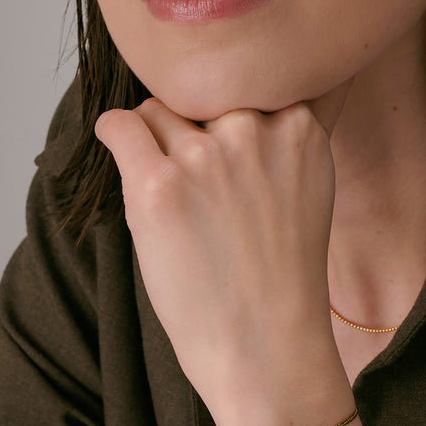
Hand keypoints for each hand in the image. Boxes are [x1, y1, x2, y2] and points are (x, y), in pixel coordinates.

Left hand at [94, 80, 352, 419]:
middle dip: (196, 125)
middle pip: (203, 91)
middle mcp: (256, 130)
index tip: (233, 139)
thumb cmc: (281, 277)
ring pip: (159, 109)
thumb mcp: (311, 187)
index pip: (255, 75)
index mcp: (300, 128)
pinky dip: (115, 139)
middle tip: (203, 185)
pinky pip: (120, 127)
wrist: (267, 350)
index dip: (234, 108)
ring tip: (175, 197)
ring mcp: (206, 156)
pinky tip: (127, 165)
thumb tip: (257, 83)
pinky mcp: (157, 185)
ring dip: (157, 142)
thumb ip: (290, 133)